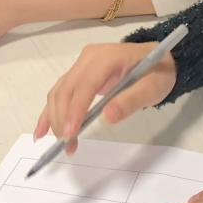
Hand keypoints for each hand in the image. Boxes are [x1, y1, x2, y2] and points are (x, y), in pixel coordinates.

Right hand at [34, 42, 176, 153]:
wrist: (160, 59)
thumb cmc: (158, 72)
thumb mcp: (152, 88)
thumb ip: (130, 101)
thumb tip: (107, 116)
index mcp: (106, 57)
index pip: (84, 85)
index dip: (75, 110)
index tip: (71, 134)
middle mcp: (88, 58)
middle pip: (66, 90)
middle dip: (63, 120)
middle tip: (67, 145)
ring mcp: (81, 65)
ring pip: (59, 92)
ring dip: (55, 119)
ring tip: (61, 144)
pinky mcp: (78, 74)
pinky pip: (59, 92)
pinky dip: (49, 112)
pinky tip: (41, 131)